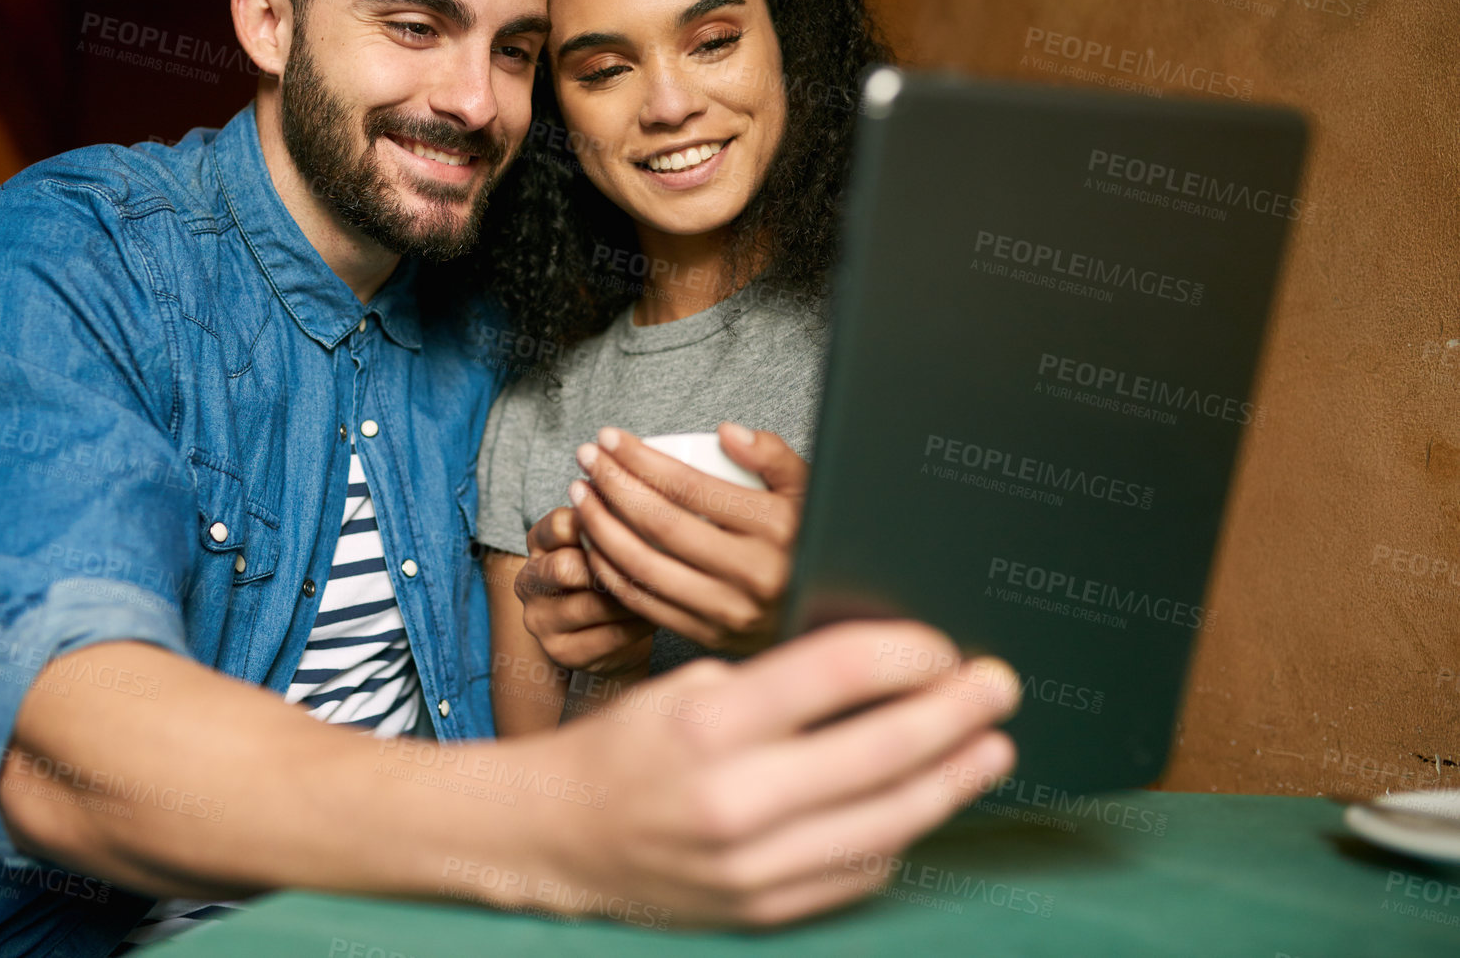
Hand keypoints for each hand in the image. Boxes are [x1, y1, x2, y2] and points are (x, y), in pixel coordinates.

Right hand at [514, 507, 653, 676]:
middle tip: (650, 564)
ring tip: (660, 589)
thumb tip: (636, 502)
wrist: (612, 636)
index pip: (563, 524)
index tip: (635, 529)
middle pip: (566, 567)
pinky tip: (655, 614)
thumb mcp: (605, 542)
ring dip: (633, 596)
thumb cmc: (612, 573)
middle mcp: (528, 581)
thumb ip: (611, 522)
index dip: (603, 525)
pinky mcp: (561, 653)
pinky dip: (639, 624)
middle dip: (612, 566)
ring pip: (593, 604)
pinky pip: (610, 635)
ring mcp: (540, 621)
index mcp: (538, 543)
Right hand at [527, 621, 1019, 926]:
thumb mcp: (686, 688)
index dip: (906, 653)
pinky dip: (900, 831)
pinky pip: (860, 871)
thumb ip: (777, 686)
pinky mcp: (763, 910)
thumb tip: (883, 673)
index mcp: (708, 724)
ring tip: (992, 749)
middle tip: (999, 685)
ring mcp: (752, 866)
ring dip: (953, 780)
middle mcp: (734, 799)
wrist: (556, 838)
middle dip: (956, 713)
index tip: (941, 644)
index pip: (835, 672)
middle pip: (882, 750)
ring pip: (888, 821)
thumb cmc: (625, 746)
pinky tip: (922, 800)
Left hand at [569, 423, 804, 654]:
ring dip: (601, 528)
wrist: (832, 615)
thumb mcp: (810, 492)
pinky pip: (644, 602)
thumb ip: (774, 456)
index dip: (641, 459)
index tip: (609, 438)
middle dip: (611, 485)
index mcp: (778, 528)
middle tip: (585, 459)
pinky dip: (610, 571)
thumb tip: (726, 433)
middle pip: (659, 524)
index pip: (690, 487)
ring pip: (643, 566)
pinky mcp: (709, 636)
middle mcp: (753, 573)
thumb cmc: (811, 540)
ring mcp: (729, 611)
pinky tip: (594, 543)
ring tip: (581, 496)